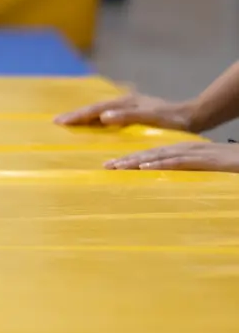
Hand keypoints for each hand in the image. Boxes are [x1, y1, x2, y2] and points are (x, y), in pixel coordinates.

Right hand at [55, 93, 197, 132]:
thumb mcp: (152, 118)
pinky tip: (93, 123)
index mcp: (125, 102)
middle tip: (56, 121)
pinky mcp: (132, 112)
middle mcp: (123, 102)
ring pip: (100, 110)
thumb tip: (104, 117)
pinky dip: (95, 118)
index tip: (60, 121)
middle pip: (94, 108)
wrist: (192, 117)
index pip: (96, 109)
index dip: (78, 116)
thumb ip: (128, 117)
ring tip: (69, 121)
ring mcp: (128, 106)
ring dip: (84, 116)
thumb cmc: (173, 120)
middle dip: (75, 114)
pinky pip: (107, 115)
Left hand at [105, 141, 238, 171]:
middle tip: (106, 166)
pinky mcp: (205, 160)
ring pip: (160, 156)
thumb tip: (174, 183)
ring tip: (118, 167)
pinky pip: (179, 162)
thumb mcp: (208, 170)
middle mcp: (186, 149)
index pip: (154, 155)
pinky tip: (145, 168)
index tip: (114, 166)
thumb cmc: (233, 164)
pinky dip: (160, 164)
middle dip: (128, 159)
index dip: (133, 159)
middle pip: (152, 154)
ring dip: (137, 161)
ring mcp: (195, 153)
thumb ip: (190, 174)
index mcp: (185, 151)